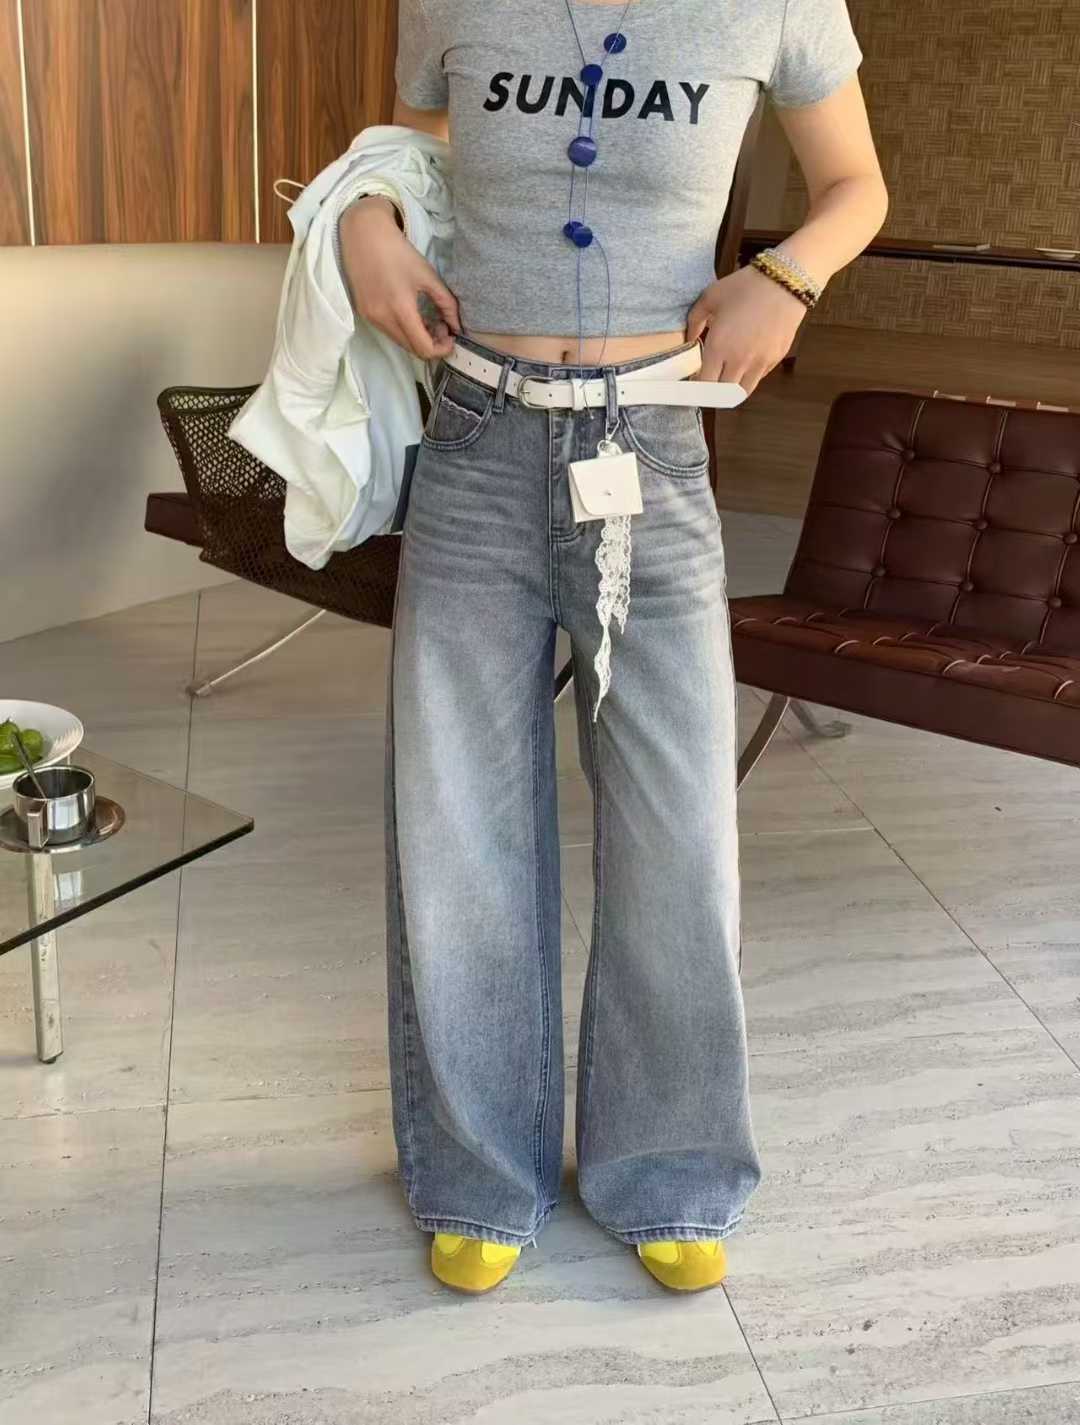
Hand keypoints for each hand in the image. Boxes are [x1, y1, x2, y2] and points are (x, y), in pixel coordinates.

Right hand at [338, 196, 460, 359]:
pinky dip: (404, 331)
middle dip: (432, 344)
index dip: (442, 349)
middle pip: (412, 350)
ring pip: (400, 343)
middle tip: (442, 325)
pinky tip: (411, 314)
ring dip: (418, 338)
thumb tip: (458, 326)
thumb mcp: (427, 275)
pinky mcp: (364, 314)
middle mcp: (382, 319)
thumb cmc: (398, 251)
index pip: (423, 348)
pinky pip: (389, 333)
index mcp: (400, 309)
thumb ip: (446, 303)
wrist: (362, 234)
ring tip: (428, 318)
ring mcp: (371, 319)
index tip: (451, 336)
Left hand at [686, 265, 808, 394]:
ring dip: (732, 388)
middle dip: (713, 390)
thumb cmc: (745, 286)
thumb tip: (690, 338)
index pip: (704, 384)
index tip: (695, 380)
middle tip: (710, 380)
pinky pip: (759, 377)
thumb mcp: (710, 297)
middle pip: (722, 393)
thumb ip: (694, 321)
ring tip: (727, 377)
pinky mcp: (775, 359)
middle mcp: (739, 361)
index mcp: (718, 347)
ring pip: (742, 392)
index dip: (697, 386)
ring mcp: (759, 363)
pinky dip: (749, 375)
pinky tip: (746, 361)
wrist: (785, 280)